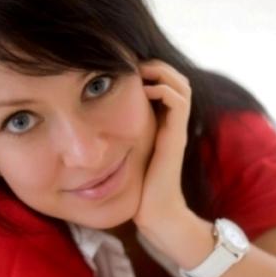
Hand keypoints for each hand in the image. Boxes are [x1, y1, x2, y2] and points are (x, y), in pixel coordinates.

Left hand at [133, 60, 191, 233]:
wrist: (154, 212)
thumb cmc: (137, 187)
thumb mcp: (126, 153)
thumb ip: (120, 137)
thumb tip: (93, 125)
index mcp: (164, 125)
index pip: (169, 85)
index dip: (153, 71)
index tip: (128, 69)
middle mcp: (173, 124)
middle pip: (179, 79)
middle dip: (158, 66)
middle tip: (135, 65)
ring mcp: (177, 129)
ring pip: (182, 85)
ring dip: (162, 72)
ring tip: (140, 73)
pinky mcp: (176, 136)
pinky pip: (178, 102)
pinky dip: (162, 90)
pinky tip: (143, 92)